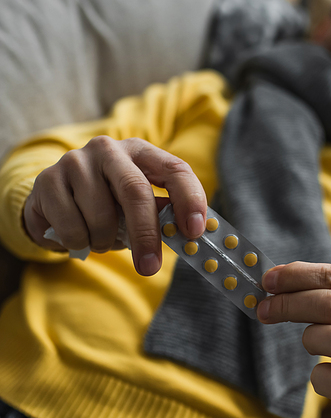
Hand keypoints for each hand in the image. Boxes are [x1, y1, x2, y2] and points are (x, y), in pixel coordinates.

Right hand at [23, 136, 206, 275]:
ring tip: (100, 239)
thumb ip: (161, 215)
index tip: (195, 231)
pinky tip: (77, 235)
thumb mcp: (137, 208)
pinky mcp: (47, 180)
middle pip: (135, 191)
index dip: (189, 199)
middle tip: (150, 268)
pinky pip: (72, 228)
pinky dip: (79, 243)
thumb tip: (189, 236)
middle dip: (146, 234)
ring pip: (101, 216)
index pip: (174, 168)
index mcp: (140, 152)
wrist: (54, 203)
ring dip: (105, 242)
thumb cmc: (107, 206)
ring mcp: (75, 161)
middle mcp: (108, 149)